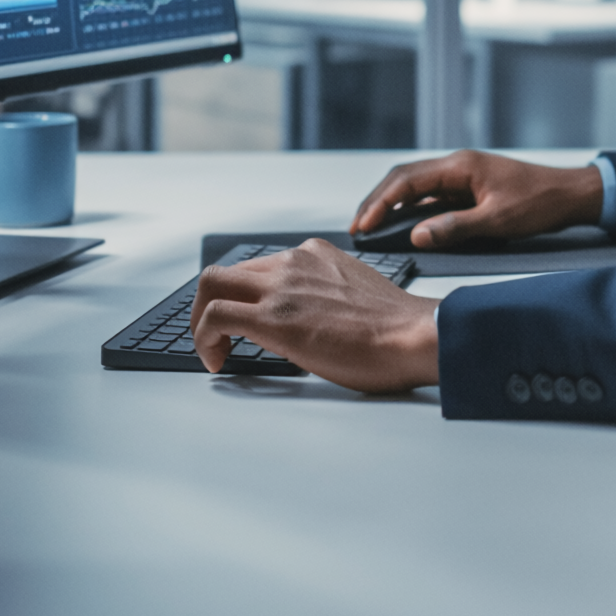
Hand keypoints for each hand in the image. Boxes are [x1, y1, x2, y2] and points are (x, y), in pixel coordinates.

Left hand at [190, 240, 437, 391]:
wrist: (414, 335)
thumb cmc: (397, 328)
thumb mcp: (356, 293)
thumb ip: (328, 293)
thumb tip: (312, 319)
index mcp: (315, 254)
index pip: (259, 267)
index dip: (243, 297)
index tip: (243, 321)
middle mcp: (294, 261)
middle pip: (226, 272)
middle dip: (210, 305)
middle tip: (216, 336)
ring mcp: (282, 287)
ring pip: (210, 286)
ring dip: (201, 321)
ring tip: (212, 350)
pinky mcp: (273, 317)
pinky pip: (215, 317)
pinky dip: (203, 339)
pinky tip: (217, 361)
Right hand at [350, 150, 605, 249]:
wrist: (570, 194)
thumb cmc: (540, 202)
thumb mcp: (497, 220)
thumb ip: (455, 227)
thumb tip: (417, 235)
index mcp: (461, 166)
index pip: (407, 181)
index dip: (380, 203)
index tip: (363, 224)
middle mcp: (457, 166)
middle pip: (404, 179)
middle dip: (377, 201)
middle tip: (358, 227)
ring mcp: (462, 175)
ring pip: (415, 186)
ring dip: (392, 204)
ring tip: (372, 226)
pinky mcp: (468, 187)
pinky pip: (432, 195)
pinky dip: (412, 208)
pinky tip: (403, 224)